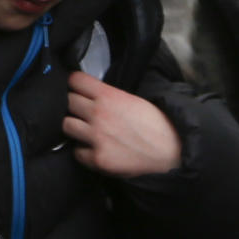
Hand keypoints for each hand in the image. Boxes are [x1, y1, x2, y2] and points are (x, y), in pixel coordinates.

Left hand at [63, 71, 181, 176]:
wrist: (171, 152)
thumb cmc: (156, 124)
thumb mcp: (131, 99)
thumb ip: (108, 96)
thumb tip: (90, 94)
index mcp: (108, 95)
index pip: (75, 80)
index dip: (75, 84)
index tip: (77, 89)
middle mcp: (98, 113)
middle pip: (67, 101)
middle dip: (74, 105)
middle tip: (83, 112)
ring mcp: (96, 137)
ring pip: (66, 125)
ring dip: (75, 127)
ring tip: (86, 131)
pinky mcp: (98, 158)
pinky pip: (77, 152)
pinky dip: (84, 151)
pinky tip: (94, 149)